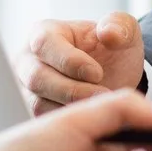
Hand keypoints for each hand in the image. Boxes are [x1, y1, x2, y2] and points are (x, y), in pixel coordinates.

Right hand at [15, 13, 145, 113]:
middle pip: (37, 78)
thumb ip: (120, 25)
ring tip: (100, 109)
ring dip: (72, 109)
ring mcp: (27, 89)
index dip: (70, 60)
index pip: (45, 44)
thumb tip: (108, 33)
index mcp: (43, 33)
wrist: (113, 77)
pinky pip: (45, 123)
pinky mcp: (34, 113)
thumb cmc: (112, 50)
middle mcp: (28, 61)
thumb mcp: (124, 32)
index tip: (97, 73)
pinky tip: (91, 122)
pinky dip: (69, 125)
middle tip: (102, 96)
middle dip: (72, 90)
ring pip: (39, 104)